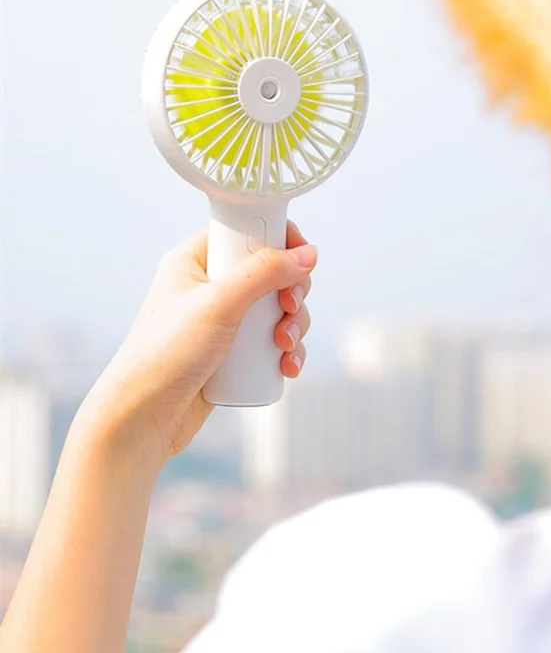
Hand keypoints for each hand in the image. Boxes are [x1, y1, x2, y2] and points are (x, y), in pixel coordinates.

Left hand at [78, 222, 316, 468]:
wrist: (142, 420)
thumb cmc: (164, 356)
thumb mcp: (218, 304)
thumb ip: (264, 272)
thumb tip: (307, 254)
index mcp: (195, 260)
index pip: (246, 232)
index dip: (279, 241)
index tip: (301, 258)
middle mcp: (210, 287)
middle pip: (271, 272)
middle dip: (291, 292)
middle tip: (289, 307)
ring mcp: (222, 321)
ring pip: (277, 309)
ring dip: (293, 326)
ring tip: (284, 346)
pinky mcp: (232, 353)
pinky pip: (272, 341)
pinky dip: (287, 351)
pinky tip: (287, 366)